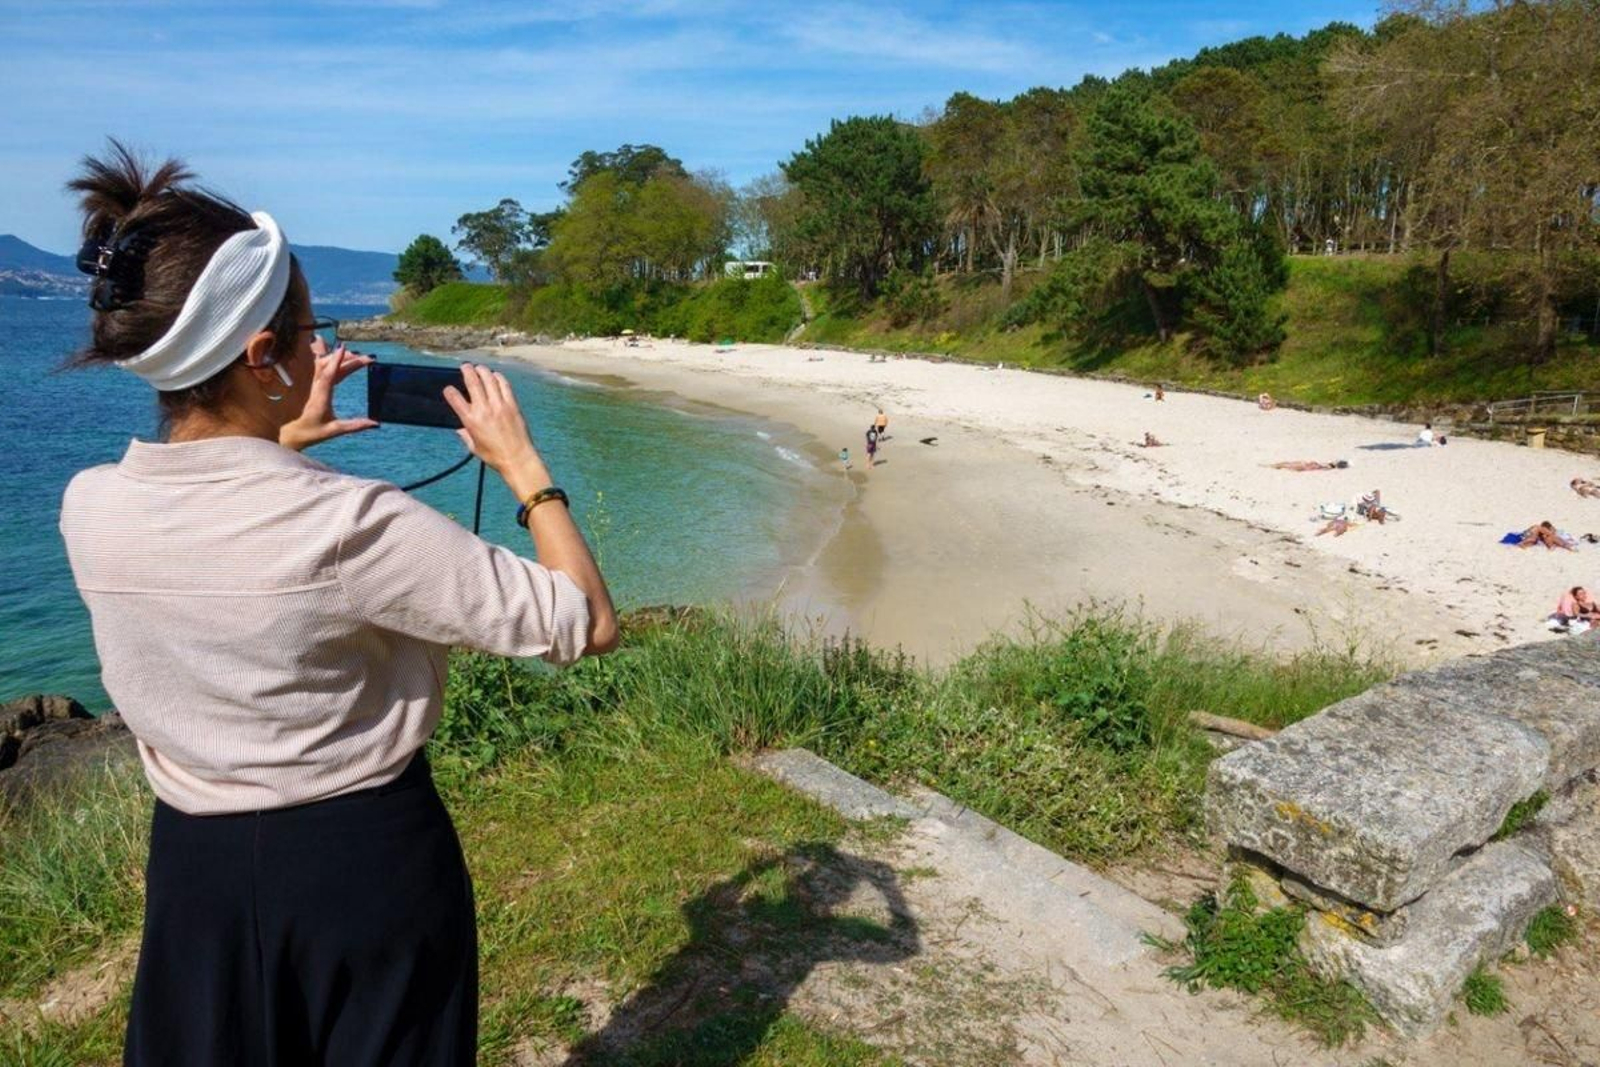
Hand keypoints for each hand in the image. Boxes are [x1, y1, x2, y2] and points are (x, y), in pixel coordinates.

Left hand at [278, 341, 377, 451]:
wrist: (294, 432)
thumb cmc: (312, 432)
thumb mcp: (335, 431)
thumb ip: (355, 426)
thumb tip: (374, 423)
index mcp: (320, 398)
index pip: (328, 376)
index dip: (336, 361)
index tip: (343, 349)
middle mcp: (316, 388)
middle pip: (330, 367)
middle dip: (348, 360)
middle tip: (367, 358)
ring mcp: (314, 386)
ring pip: (326, 366)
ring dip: (341, 359)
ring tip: (357, 357)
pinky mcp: (315, 386)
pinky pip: (324, 369)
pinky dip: (332, 361)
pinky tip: (339, 356)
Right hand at [443, 363, 542, 482]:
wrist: (517, 458)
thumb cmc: (494, 456)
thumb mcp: (473, 447)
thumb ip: (465, 435)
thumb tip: (459, 428)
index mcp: (470, 420)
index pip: (454, 398)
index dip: (449, 391)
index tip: (448, 388)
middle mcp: (483, 410)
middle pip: (472, 382)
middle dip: (466, 371)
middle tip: (464, 366)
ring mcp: (499, 405)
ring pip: (488, 379)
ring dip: (482, 370)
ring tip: (479, 368)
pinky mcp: (512, 405)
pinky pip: (504, 385)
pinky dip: (498, 378)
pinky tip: (495, 375)